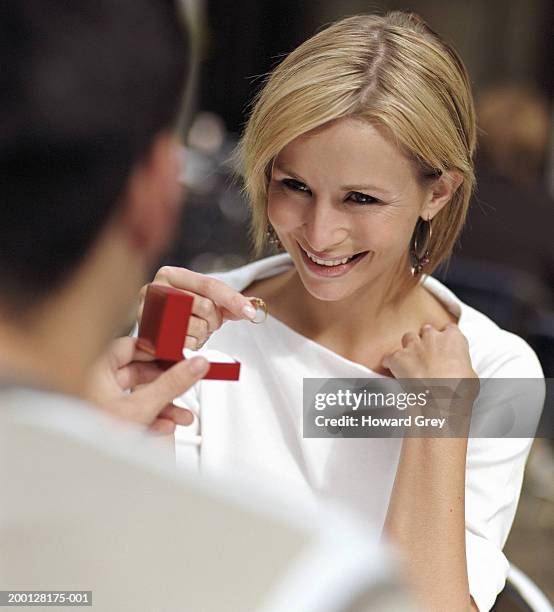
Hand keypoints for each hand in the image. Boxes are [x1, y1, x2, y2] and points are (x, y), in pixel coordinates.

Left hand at [85, 337, 208, 434]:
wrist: (76, 468)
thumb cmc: (89, 435)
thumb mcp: (141, 407)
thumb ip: (171, 384)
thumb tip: (194, 366)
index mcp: (95, 366)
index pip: (132, 345)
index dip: (157, 351)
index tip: (177, 357)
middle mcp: (93, 380)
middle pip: (138, 372)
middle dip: (165, 384)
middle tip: (183, 386)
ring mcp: (97, 400)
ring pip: (136, 394)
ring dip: (161, 404)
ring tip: (180, 415)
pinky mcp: (102, 418)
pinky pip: (129, 409)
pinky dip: (147, 415)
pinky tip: (163, 426)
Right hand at [138, 266, 256, 348]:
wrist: (152, 330)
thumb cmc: (179, 312)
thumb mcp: (202, 300)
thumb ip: (226, 303)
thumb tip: (251, 307)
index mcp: (171, 274)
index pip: (209, 285)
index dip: (233, 299)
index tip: (250, 312)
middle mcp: (156, 289)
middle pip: (205, 306)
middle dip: (215, 320)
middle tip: (209, 324)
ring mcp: (149, 313)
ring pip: (197, 326)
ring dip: (203, 334)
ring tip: (195, 331)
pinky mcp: (148, 336)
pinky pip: (185, 343)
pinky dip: (192, 345)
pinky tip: (186, 340)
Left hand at [383, 323, 477, 429]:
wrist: (441, 399)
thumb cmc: (461, 390)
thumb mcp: (471, 375)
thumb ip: (461, 365)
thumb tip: (459, 370)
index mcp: (454, 339)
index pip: (450, 329)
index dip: (447, 339)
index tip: (446, 348)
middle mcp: (433, 337)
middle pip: (427, 330)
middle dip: (427, 340)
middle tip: (429, 356)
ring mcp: (414, 346)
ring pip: (408, 337)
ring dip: (410, 347)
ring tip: (412, 361)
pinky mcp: (398, 357)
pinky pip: (390, 357)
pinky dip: (391, 363)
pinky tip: (394, 371)